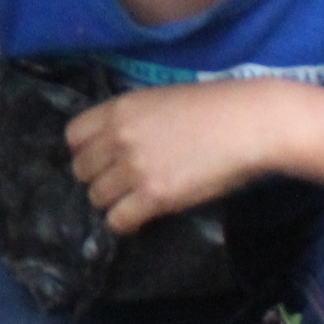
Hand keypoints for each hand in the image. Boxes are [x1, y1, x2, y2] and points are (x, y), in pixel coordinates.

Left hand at [65, 81, 276, 234]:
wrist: (250, 123)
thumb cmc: (216, 107)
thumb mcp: (162, 99)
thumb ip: (134, 120)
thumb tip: (119, 143)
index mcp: (119, 108)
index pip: (73, 135)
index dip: (86, 151)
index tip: (103, 160)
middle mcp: (118, 137)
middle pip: (81, 170)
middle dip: (99, 178)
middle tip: (121, 185)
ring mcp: (133, 167)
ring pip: (97, 197)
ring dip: (113, 202)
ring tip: (134, 202)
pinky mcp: (154, 196)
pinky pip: (118, 220)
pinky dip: (127, 223)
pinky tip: (142, 219)